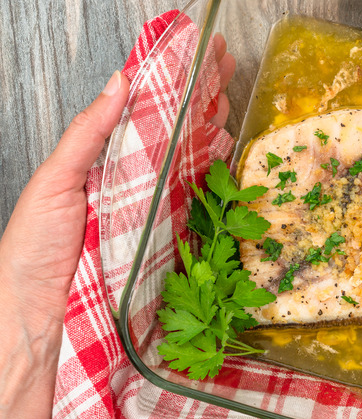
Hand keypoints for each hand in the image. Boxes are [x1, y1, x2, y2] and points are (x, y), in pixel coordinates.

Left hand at [0, 35, 234, 418]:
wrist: (42, 324)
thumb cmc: (34, 254)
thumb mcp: (54, 183)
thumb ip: (88, 134)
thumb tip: (120, 82)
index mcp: (104, 165)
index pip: (145, 113)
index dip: (172, 82)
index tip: (196, 55)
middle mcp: (135, 185)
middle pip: (176, 132)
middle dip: (203, 97)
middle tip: (227, 67)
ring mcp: (158, 213)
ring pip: (194, 163)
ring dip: (214, 129)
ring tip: (230, 100)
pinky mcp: (176, 245)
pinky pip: (204, 208)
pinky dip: (223, 180)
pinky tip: (231, 155)